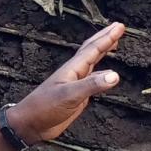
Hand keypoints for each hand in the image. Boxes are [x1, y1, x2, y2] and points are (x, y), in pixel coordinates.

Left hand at [6, 23, 124, 143]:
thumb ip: (91, 85)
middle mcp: (74, 73)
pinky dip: (101, 74)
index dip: (107, 38)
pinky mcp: (76, 96)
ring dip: (103, 52)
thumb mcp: (69, 96)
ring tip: (113, 44)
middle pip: (91, 51)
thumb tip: (115, 75)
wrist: (30, 124)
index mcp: (72, 69)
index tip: (120, 26)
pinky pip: (92, 80)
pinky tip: (107, 76)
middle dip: (105, 38)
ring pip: (92, 63)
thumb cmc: (44, 108)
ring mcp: (75, 84)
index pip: (93, 49)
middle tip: (118, 27)